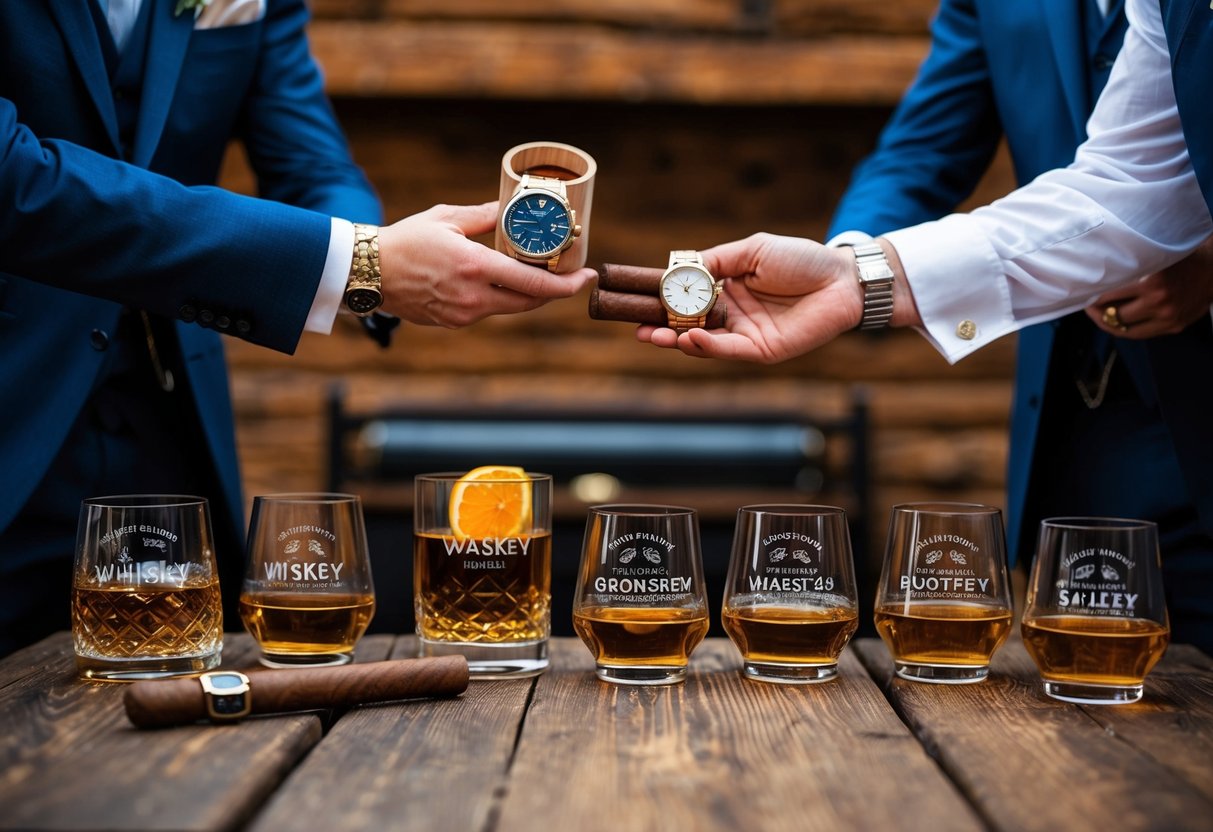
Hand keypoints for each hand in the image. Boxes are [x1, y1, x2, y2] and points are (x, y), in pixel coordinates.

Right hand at [377, 202, 594, 326]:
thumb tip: (512, 207)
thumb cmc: (405, 240)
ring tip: (538, 273)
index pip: (535, 284)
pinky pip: (488, 311)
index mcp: (476, 267)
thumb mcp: (447, 219)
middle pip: (531, 302)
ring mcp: (464, 314)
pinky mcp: (454, 322)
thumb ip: (485, 216)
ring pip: (510, 308)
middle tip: (571, 276)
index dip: (568, 284)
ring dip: (528, 293)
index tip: (588, 277)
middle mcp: (474, 297)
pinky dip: (500, 298)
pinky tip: (501, 282)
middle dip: (555, 291)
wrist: (368, 273)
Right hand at [636, 233, 916, 362]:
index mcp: (727, 288)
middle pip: (688, 323)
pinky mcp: (761, 350)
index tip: (637, 298)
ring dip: (677, 339)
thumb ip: (716, 260)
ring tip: (654, 335)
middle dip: (661, 326)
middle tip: (637, 327)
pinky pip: (727, 351)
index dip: (662, 299)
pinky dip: (706, 346)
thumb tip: (679, 268)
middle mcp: (731, 314)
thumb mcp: (752, 250)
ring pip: (703, 341)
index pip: (686, 297)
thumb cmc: (801, 259)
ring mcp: (744, 334)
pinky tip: (689, 338)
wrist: (842, 279)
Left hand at [1085, 238, 1212, 337]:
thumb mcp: (1154, 256)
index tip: (1084, 293)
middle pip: (1114, 316)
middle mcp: (1159, 301)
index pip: (1109, 295)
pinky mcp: (1175, 327)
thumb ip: (1131, 267)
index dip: (1093, 296)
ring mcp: (1168, 317)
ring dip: (1108, 324)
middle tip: (1088, 306)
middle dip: (1096, 312)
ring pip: (1125, 330)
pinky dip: (1126, 329)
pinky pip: (1141, 334)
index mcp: (1151, 280)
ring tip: (1099, 316)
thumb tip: (1098, 278)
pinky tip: (1118, 322)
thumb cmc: (1180, 258)